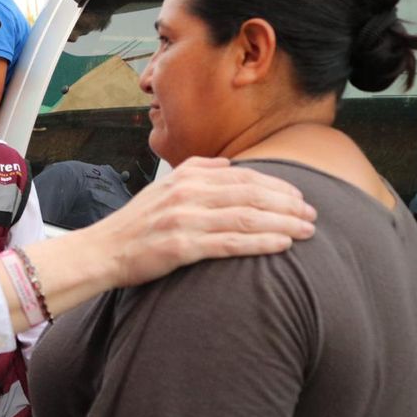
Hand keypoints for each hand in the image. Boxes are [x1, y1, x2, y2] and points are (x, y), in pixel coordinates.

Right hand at [100, 156, 316, 287]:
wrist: (103, 250)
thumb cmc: (136, 224)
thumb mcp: (163, 188)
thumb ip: (196, 173)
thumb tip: (228, 165)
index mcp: (186, 176)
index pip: (243, 176)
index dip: (276, 185)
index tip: (299, 196)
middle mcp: (187, 193)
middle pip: (250, 194)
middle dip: (287, 203)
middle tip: (313, 214)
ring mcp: (184, 219)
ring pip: (246, 217)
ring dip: (283, 223)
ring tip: (307, 230)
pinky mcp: (182, 246)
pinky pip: (230, 243)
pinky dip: (261, 243)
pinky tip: (282, 245)